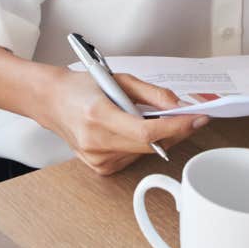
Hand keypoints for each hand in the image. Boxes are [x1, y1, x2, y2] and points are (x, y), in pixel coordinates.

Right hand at [36, 70, 208, 175]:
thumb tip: (180, 107)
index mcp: (98, 115)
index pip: (146, 131)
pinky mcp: (100, 168)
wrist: (51, 102)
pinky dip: (140, 145)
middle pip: (150, 145)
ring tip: (147, 118)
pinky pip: (133, 158)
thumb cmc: (81, 88)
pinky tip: (129, 131)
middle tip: (190, 117)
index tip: (197, 119)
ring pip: (144, 152)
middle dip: (175, 131)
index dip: (176, 127)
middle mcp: (96, 142)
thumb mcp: (119, 80)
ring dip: (156, 138)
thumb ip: (152, 94)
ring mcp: (97, 159)